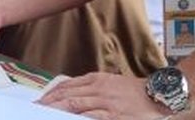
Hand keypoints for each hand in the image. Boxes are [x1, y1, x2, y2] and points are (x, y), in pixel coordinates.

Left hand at [39, 72, 158, 118]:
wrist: (159, 96)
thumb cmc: (134, 92)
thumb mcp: (110, 84)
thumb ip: (90, 89)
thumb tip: (70, 95)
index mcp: (96, 79)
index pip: (66, 85)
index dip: (51, 94)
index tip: (39, 101)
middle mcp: (98, 88)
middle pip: (66, 95)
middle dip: (48, 103)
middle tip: (35, 109)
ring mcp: (106, 102)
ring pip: (74, 105)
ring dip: (57, 110)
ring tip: (44, 114)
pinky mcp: (113, 116)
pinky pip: (91, 117)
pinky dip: (77, 118)